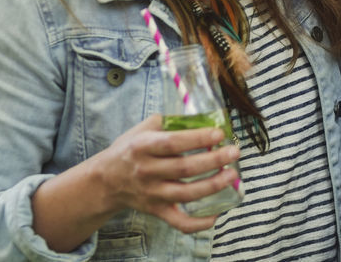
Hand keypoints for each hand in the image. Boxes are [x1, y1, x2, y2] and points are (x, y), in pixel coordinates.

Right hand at [94, 114, 240, 232]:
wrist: (106, 181)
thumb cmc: (130, 150)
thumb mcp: (142, 129)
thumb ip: (169, 122)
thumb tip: (203, 117)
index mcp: (143, 147)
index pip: (173, 143)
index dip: (198, 138)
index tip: (219, 134)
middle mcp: (147, 171)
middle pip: (184, 169)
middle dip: (213, 160)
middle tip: (234, 152)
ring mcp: (152, 194)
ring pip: (186, 194)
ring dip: (213, 185)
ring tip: (232, 175)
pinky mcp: (157, 210)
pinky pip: (179, 222)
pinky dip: (199, 223)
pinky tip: (217, 212)